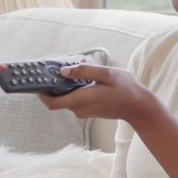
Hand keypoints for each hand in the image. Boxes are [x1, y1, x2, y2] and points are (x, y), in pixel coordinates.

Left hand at [37, 64, 154, 124]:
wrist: (139, 107)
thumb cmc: (126, 89)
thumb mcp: (107, 74)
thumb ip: (84, 72)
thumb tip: (63, 71)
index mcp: (82, 100)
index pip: (52, 103)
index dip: (41, 94)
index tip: (37, 81)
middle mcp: (80, 109)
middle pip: (58, 98)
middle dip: (57, 82)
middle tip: (65, 66)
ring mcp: (84, 112)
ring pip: (67, 98)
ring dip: (69, 84)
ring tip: (81, 68)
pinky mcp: (89, 110)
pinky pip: (75, 99)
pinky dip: (76, 88)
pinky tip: (89, 78)